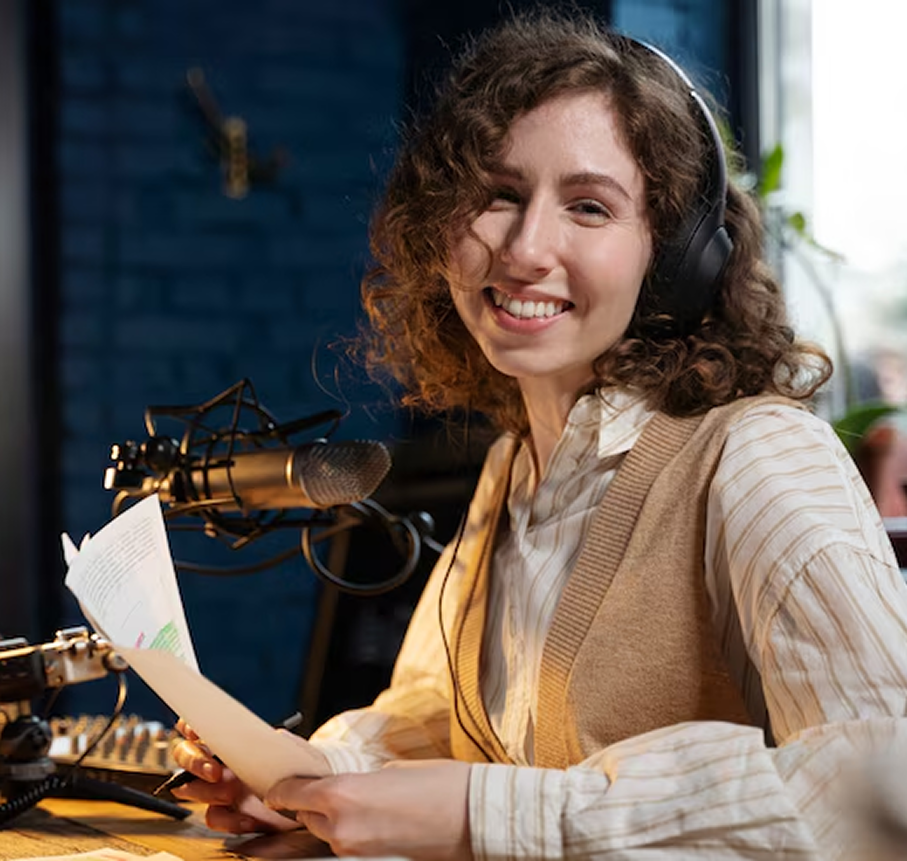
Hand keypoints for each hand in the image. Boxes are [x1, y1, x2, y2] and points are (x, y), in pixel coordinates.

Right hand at [170, 719, 300, 833]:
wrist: (307, 802)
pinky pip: (213, 817)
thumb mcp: (294, 751)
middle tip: (215, 771)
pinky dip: (228, 820)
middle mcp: (220, 761)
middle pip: (184, 754)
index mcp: (231, 740)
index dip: (191, 725)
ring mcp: (220, 788)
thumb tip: (274, 736)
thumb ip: (281, 742)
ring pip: (190, 788)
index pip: (200, 726)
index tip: (195, 730)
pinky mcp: (227, 813)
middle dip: (194, 761)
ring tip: (232, 793)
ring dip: (207, 791)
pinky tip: (248, 817)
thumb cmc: (298, 771)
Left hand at [265, 758, 471, 860]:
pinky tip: (368, 819)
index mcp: (342, 792)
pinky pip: (345, 845)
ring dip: (330, 819)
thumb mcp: (390, 769)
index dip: (280, 790)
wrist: (473, 815)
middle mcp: (341, 825)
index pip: (291, 793)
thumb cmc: (439, 784)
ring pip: (325, 833)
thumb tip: (344, 788)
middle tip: (321, 788)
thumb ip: (358, 780)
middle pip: (306, 816)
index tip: (275, 787)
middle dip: (309, 803)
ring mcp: (354, 850)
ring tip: (355, 803)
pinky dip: (348, 832)